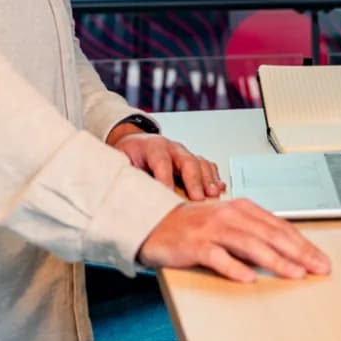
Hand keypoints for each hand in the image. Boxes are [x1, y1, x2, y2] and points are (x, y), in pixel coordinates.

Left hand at [111, 129, 225, 200]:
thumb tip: (126, 194)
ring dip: (208, 180)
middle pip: (188, 161)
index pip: (161, 162)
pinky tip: (219, 188)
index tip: (168, 195)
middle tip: (197, 198)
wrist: (136, 142)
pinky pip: (207, 166)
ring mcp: (185, 153)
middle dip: (194, 181)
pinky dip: (214, 178)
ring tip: (213, 194)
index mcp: (153, 147)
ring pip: (201, 163)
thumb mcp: (121, 161)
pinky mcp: (193, 160)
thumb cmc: (130, 154)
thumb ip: (127, 175)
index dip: (166, 179)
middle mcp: (172, 148)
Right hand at [137, 199, 331, 283]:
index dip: (304, 244)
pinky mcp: (196, 245)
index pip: (281, 227)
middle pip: (272, 235)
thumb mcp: (229, 222)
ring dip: (277, 260)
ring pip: (251, 245)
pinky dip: (235, 268)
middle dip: (300, 253)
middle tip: (319, 268)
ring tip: (295, 273)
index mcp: (244, 209)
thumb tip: (287, 249)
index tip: (321, 259)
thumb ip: (254, 232)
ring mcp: (213, 230)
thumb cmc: (195, 225)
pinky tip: (249, 278)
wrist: (155, 223)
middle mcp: (232, 216)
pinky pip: (219, 258)